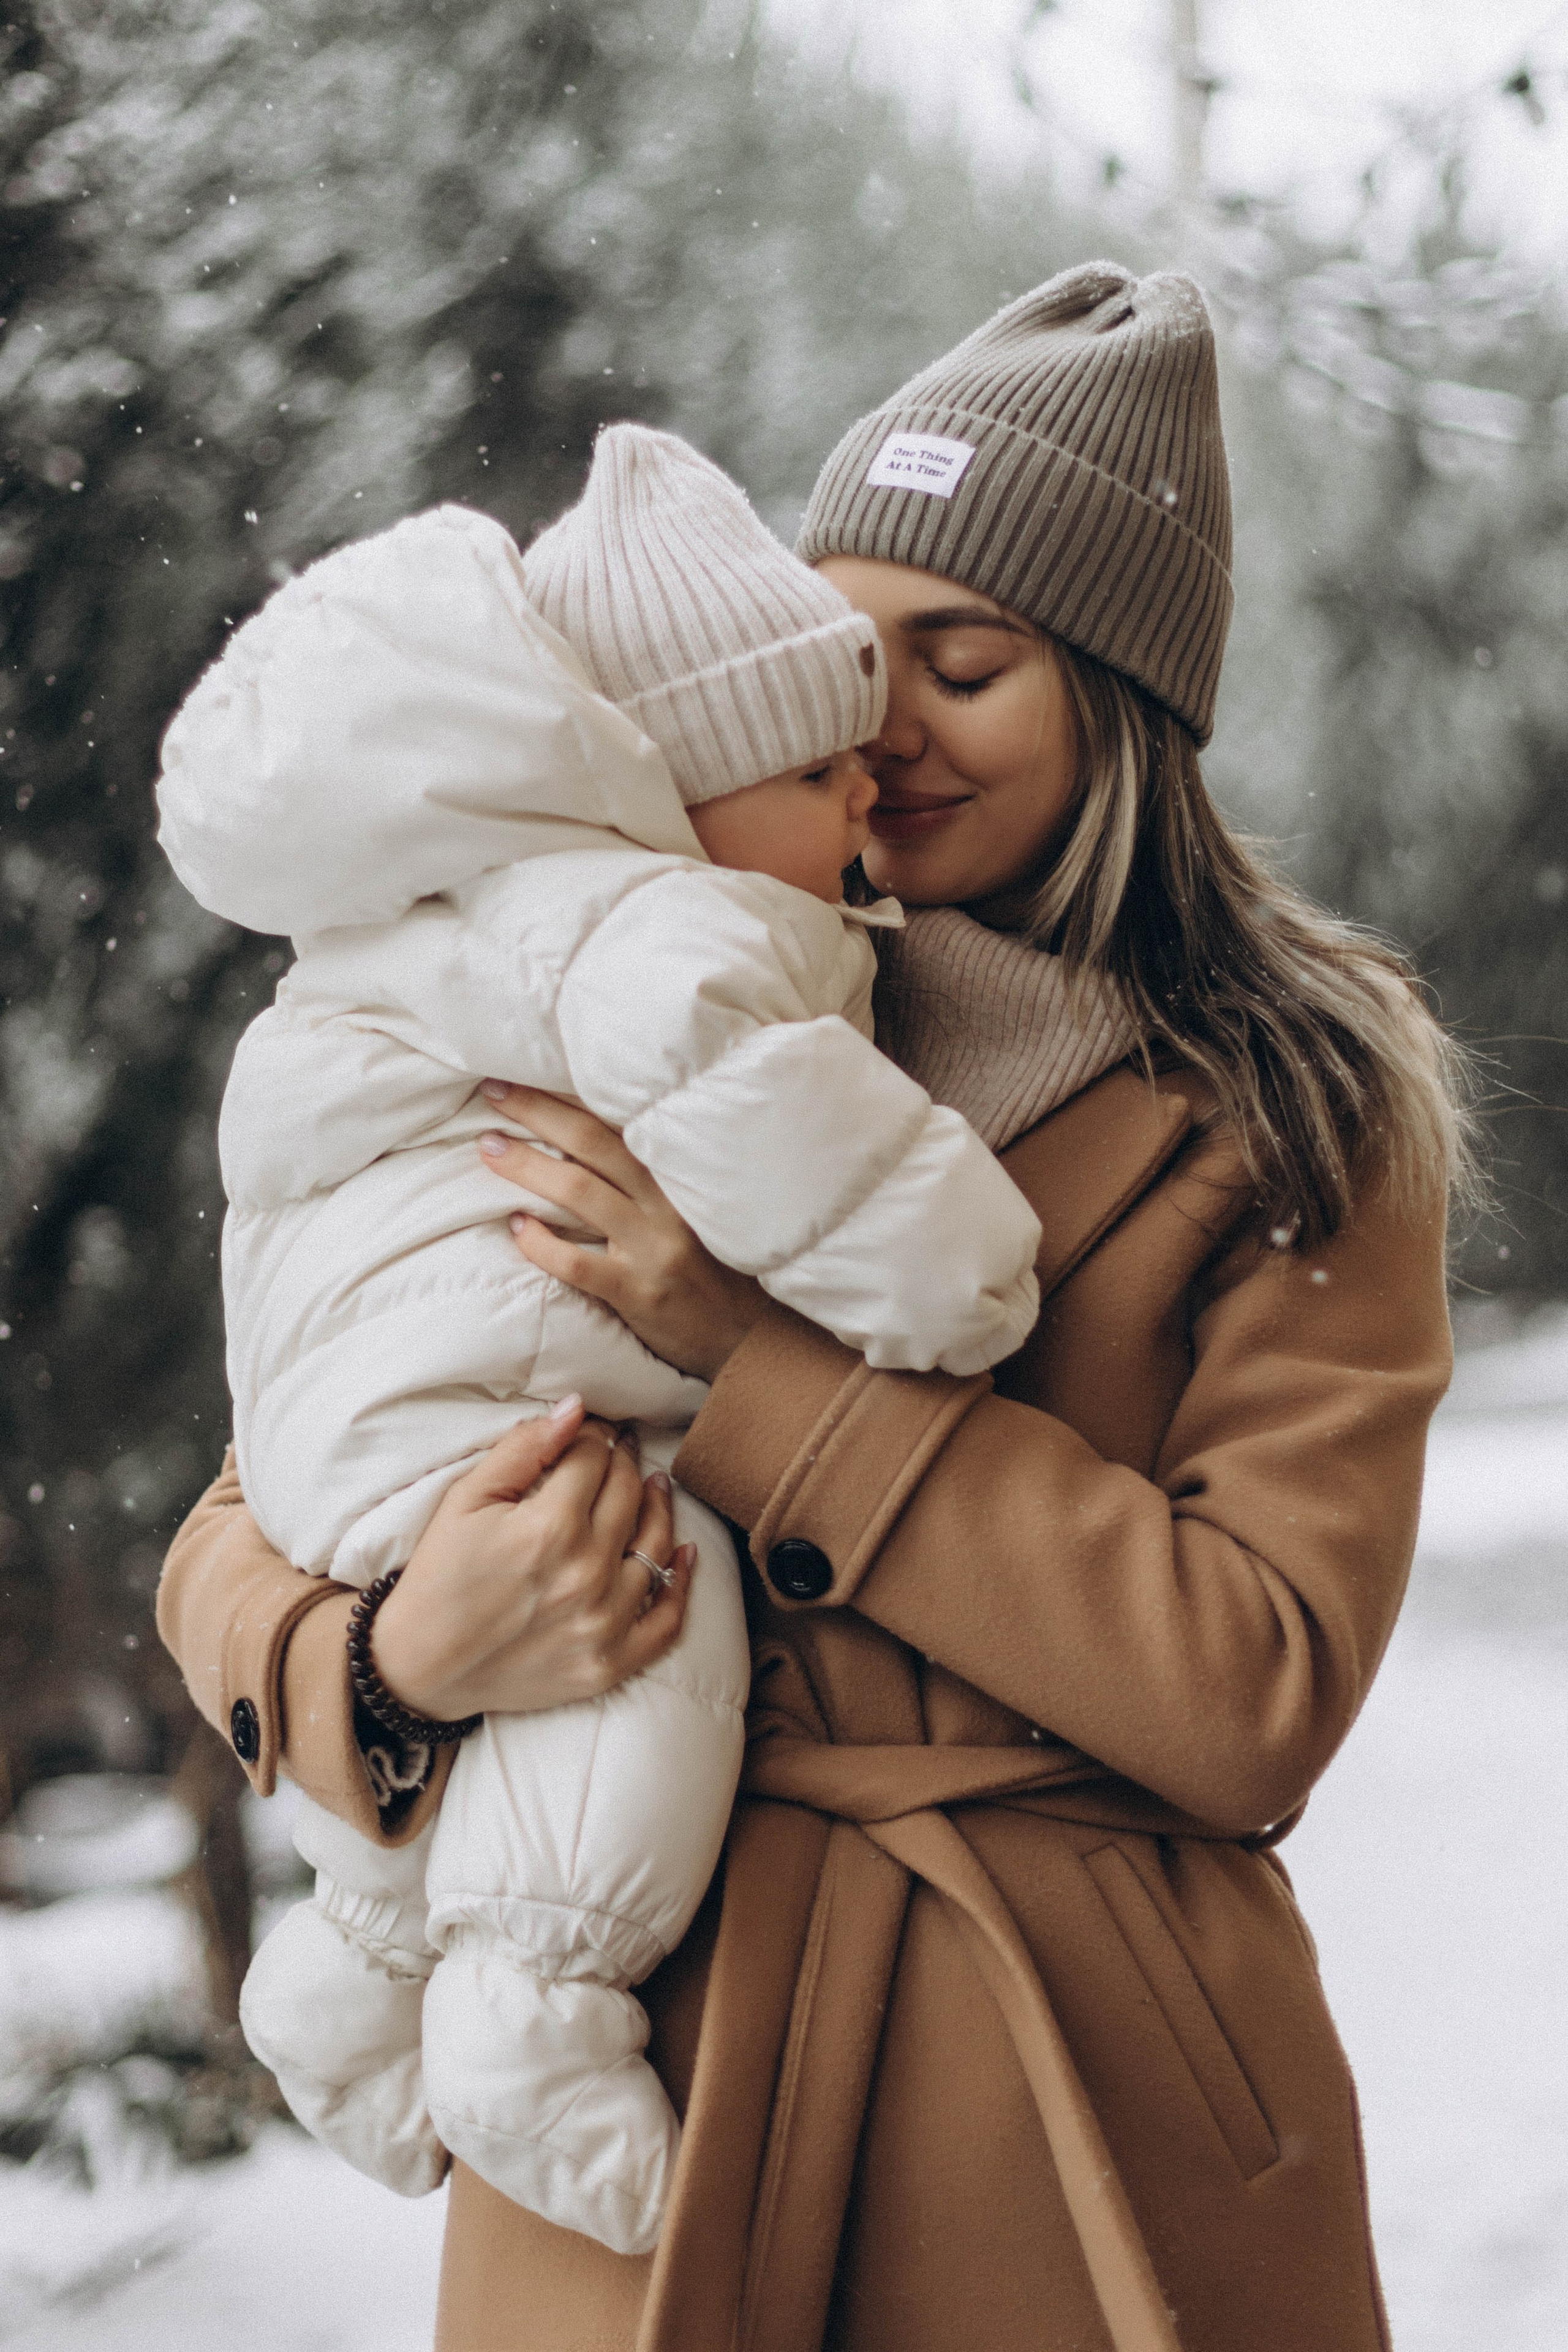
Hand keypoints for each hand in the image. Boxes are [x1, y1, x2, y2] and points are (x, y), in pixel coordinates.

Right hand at [370, 1399, 694, 1721]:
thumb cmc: (440, 1577)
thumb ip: (523, 1449)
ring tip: (654, 1485)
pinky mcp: (610, 1663)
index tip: (590, 1430)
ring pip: (657, 1544)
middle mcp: (585, 1573)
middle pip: (629, 1493)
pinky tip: (686, 1553)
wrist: (422, 1667)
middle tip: (620, 1449)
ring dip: (658, 1506)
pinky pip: (667, 1619)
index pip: (594, 1457)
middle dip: (624, 1461)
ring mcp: (603, 1622)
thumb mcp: (465, 1501)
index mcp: (549, 1527)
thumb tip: (576, 1409)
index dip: (592, 1435)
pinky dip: (682, 1583)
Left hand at [476, 1081, 768, 1383]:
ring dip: (527, 1166)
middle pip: (592, 1143)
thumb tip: (582, 1142)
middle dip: (538, 1112)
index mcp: (677, 1177)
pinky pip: (578, 1263)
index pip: (616, 1122)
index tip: (523, 1075)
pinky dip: (540, 1243)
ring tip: (489, 1148)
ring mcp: (652, 1248)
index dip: (566, 1096)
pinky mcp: (638, 1292)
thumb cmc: (712, 1270)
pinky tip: (516, 1228)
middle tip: (494, 1091)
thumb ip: (648, 1179)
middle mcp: (666, 1205)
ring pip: (580, 1193)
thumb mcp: (690, 1211)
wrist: (749, 1338)